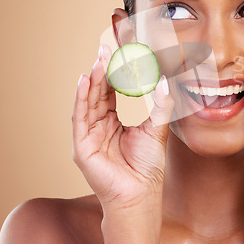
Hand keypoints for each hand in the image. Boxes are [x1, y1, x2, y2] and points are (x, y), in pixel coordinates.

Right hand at [71, 44, 174, 212]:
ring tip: (99, 60)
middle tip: (106, 49)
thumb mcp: (156, 128)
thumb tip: (163, 79)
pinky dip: (81, 97)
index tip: (122, 51)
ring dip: (94, 80)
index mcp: (120, 119)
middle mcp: (104, 123)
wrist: (139, 194)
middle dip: (104, 70)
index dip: (119, 72)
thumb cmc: (148, 164)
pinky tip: (85, 80)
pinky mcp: (82, 144)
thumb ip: (160, 104)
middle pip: (102, 91)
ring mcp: (91, 132)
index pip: (117, 90)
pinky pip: (80, 116)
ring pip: (90, 100)